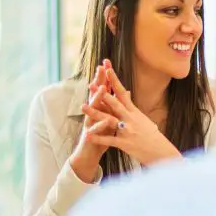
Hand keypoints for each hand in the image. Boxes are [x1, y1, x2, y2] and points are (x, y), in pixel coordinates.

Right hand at [69, 66, 114, 182]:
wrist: (89, 153)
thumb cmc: (102, 134)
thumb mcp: (111, 117)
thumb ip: (117, 104)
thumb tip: (126, 90)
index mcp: (101, 108)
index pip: (102, 89)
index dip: (105, 77)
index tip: (107, 63)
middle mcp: (93, 113)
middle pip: (96, 94)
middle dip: (99, 81)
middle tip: (101, 69)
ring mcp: (90, 123)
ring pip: (94, 109)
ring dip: (97, 100)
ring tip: (101, 89)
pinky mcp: (90, 136)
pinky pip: (95, 130)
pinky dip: (100, 125)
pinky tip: (104, 120)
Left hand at [83, 65, 180, 165]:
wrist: (161, 151)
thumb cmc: (151, 135)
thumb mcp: (142, 118)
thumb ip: (131, 107)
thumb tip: (126, 94)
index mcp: (134, 112)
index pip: (122, 93)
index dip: (114, 80)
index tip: (107, 69)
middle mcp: (130, 119)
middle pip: (114, 103)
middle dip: (102, 94)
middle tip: (92, 85)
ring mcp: (127, 130)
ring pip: (108, 119)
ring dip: (95, 113)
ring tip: (83, 106)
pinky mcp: (124, 143)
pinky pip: (109, 140)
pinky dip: (98, 138)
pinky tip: (87, 136)